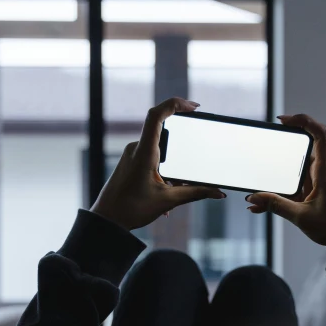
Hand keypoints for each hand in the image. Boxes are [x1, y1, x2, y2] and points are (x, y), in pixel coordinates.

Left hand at [91, 97, 225, 231]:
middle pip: (163, 131)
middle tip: (194, 155)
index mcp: (144, 152)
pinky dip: (164, 171)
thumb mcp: (168, 200)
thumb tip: (219, 193)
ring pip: (159, 148)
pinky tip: (166, 190)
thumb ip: (196, 193)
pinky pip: (152, 158)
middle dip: (181, 145)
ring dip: (172, 164)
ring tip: (174, 186)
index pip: (157, 115)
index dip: (175, 104)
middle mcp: (136, 148)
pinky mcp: (130, 162)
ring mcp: (132, 154)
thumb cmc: (131, 210)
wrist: (106, 221)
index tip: (194, 107)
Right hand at [246, 113, 325, 260]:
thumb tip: (255, 197)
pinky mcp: (315, 193)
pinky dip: (280, 192)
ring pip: (296, 169)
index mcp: (325, 172)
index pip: (320, 135)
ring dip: (278, 175)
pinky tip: (262, 204)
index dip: (303, 121)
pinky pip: (294, 186)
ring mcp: (319, 182)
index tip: (284, 120)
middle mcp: (323, 172)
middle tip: (267, 142)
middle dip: (285, 144)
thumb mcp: (302, 217)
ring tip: (259, 185)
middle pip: (305, 147)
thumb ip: (276, 205)